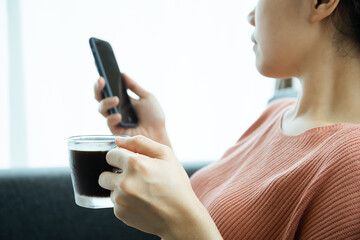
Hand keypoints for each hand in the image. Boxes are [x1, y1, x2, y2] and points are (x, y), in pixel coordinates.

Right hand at [94, 73, 170, 147]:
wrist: (159, 133)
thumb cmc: (154, 117)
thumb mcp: (147, 97)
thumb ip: (134, 86)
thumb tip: (123, 74)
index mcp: (123, 100)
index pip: (108, 90)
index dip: (103, 82)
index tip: (102, 75)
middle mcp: (116, 109)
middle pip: (100, 98)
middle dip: (98, 88)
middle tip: (101, 81)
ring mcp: (115, 120)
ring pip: (101, 109)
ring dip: (106, 102)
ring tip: (115, 99)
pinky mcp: (116, 131)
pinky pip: (109, 123)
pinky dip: (112, 118)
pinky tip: (119, 116)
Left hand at [98, 136, 222, 239]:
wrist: (181, 217)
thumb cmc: (176, 184)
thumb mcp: (166, 155)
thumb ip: (140, 142)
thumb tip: (119, 140)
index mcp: (134, 164)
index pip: (111, 154)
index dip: (121, 157)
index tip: (130, 162)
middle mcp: (123, 182)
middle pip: (104, 174)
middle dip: (116, 174)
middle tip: (134, 178)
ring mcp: (120, 199)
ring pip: (110, 189)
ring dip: (120, 188)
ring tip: (140, 191)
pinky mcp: (120, 213)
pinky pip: (116, 203)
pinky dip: (125, 201)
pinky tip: (141, 202)